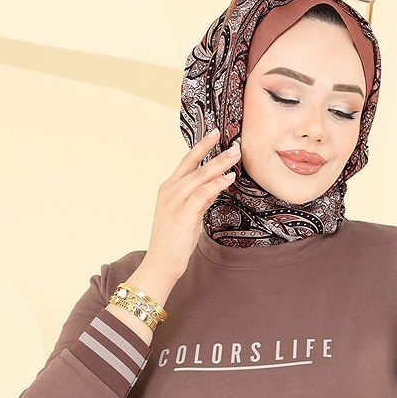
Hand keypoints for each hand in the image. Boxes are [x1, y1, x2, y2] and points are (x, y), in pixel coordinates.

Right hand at [145, 126, 239, 282]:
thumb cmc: (174, 243)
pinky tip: (228, 178)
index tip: (215, 133)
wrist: (161, 264)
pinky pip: (202, 194)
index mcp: (169, 189)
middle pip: (195, 165)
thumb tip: (215, 187)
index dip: (201, 146)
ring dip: (219, 165)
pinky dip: (216, 184)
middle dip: (215, 151)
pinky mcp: (183, 215)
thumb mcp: (188, 215)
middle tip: (234, 142)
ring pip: (200, 177)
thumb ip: (199, 199)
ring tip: (235, 155)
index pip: (186, 162)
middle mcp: (170, 191)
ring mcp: (175, 202)